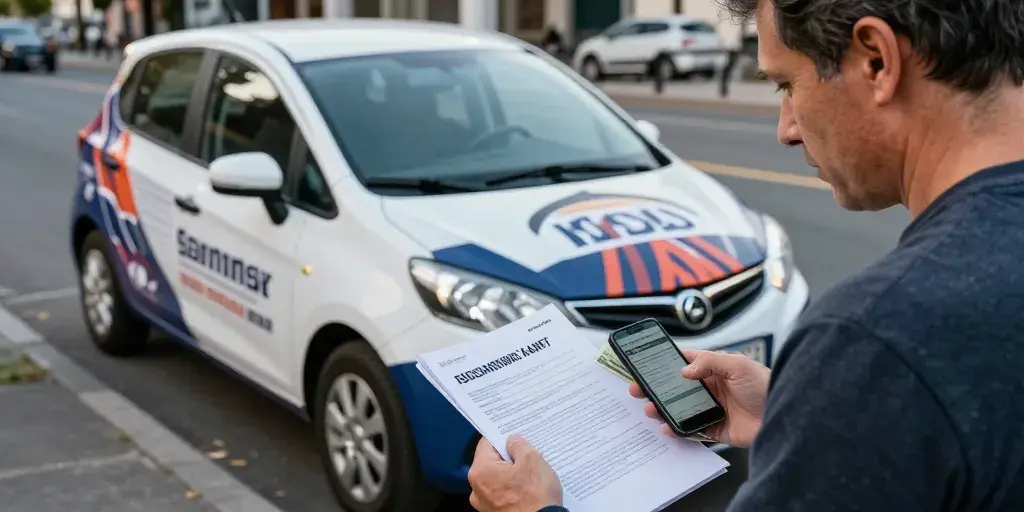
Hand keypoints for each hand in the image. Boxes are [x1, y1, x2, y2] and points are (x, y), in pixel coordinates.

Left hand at [467, 434, 562, 511]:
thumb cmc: (535, 496)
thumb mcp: (532, 460)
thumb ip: (519, 445)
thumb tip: (511, 441)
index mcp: (480, 471)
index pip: (486, 443)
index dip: (502, 437)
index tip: (515, 438)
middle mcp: (476, 488)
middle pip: (491, 462)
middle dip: (508, 457)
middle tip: (527, 457)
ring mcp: (484, 504)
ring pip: (496, 478)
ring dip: (511, 474)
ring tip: (530, 475)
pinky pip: (500, 493)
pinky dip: (511, 489)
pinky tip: (527, 490)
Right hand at [629, 349, 769, 447]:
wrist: (786, 416)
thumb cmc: (766, 385)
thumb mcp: (738, 365)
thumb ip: (710, 363)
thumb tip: (684, 370)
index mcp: (714, 369)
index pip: (683, 363)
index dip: (663, 364)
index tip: (644, 365)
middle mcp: (710, 388)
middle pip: (676, 388)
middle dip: (655, 389)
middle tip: (638, 390)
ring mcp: (711, 409)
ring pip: (679, 409)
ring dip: (662, 409)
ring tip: (651, 409)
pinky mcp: (715, 429)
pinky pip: (691, 430)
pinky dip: (677, 430)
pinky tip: (667, 427)